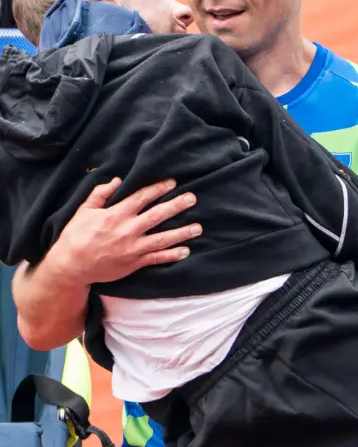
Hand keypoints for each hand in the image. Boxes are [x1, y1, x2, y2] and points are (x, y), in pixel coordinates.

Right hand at [50, 178, 200, 286]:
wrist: (70, 266)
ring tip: (198, 227)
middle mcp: (127, 230)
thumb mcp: (84, 211)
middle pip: (157, 215)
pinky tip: (186, 251)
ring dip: (182, 232)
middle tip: (192, 198)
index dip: (158, 189)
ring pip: (163, 238)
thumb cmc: (75, 236)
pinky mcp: (134, 263)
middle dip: (177, 205)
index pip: (142, 198)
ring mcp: (133, 248)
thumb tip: (117, 180)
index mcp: (115, 214)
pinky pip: (157, 258)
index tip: (172, 183)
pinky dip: (172, 255)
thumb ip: (100, 194)